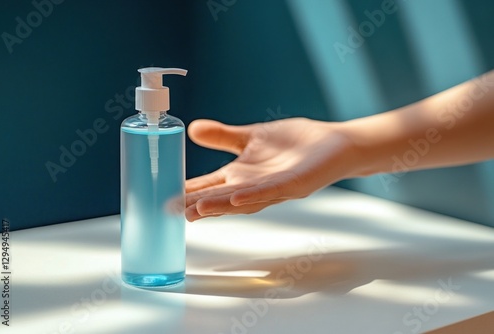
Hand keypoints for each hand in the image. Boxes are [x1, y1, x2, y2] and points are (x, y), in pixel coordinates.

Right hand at [185, 118, 355, 220]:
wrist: (332, 144)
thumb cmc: (294, 143)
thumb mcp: (252, 137)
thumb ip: (224, 137)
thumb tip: (192, 128)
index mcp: (242, 175)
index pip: (210, 185)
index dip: (189, 191)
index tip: (165, 198)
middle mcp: (253, 186)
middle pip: (220, 198)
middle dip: (198, 205)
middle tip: (172, 212)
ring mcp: (273, 188)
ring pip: (241, 199)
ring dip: (219, 206)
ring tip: (195, 211)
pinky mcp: (293, 185)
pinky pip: (269, 191)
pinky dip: (251, 196)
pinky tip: (234, 198)